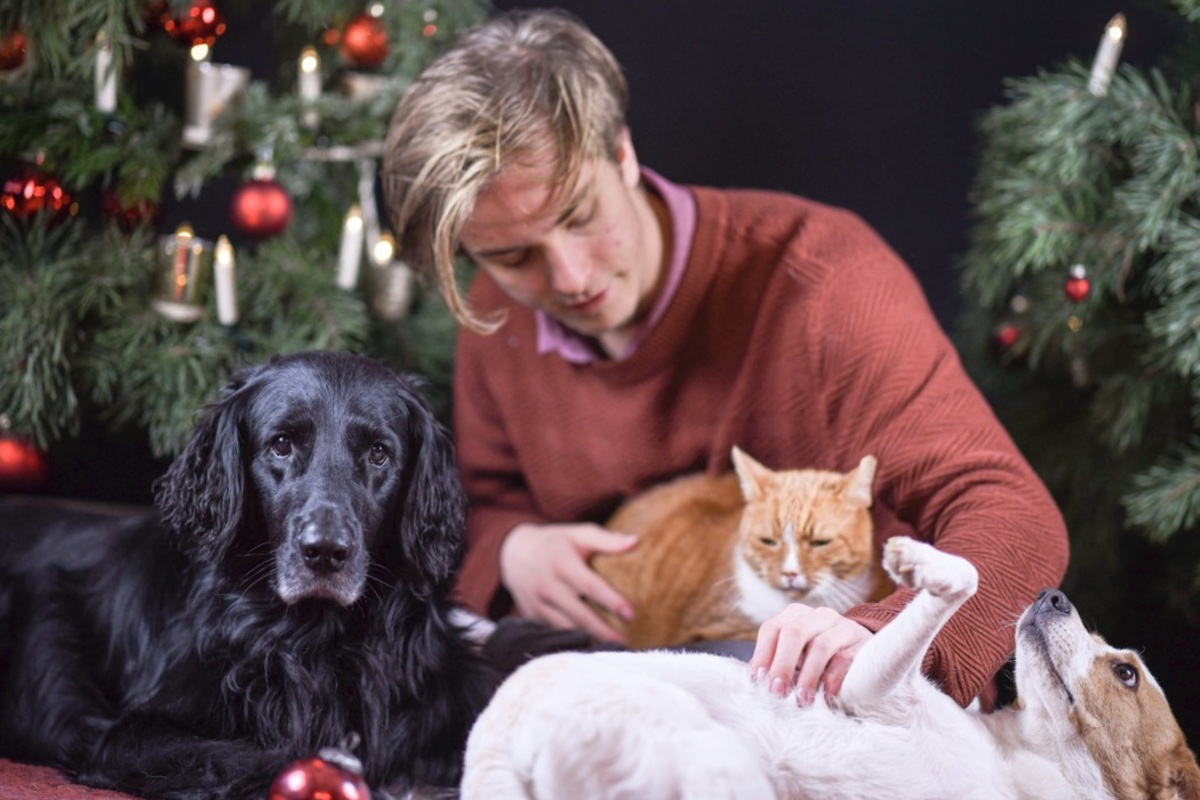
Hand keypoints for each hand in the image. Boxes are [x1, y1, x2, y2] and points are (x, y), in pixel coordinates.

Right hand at [498, 522, 637, 642]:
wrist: (514, 552)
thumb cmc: (556, 542)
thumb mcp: (579, 534)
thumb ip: (607, 540)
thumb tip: (636, 542)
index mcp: (562, 563)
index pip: (590, 586)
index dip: (611, 601)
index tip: (631, 615)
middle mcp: (548, 585)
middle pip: (580, 615)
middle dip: (603, 632)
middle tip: (625, 644)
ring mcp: (538, 603)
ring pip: (566, 628)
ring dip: (589, 640)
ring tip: (612, 650)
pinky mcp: (532, 616)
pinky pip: (554, 632)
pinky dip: (572, 641)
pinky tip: (590, 648)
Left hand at [748, 603, 872, 705]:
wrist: (867, 654)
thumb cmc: (820, 660)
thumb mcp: (797, 657)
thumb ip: (777, 664)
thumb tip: (755, 682)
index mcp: (796, 615)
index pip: (772, 628)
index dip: (763, 655)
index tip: (758, 681)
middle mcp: (818, 616)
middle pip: (794, 633)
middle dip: (783, 664)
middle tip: (778, 692)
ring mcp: (842, 626)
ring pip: (820, 645)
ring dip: (808, 676)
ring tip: (801, 700)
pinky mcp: (862, 643)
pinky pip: (845, 658)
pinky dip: (832, 679)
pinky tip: (826, 696)